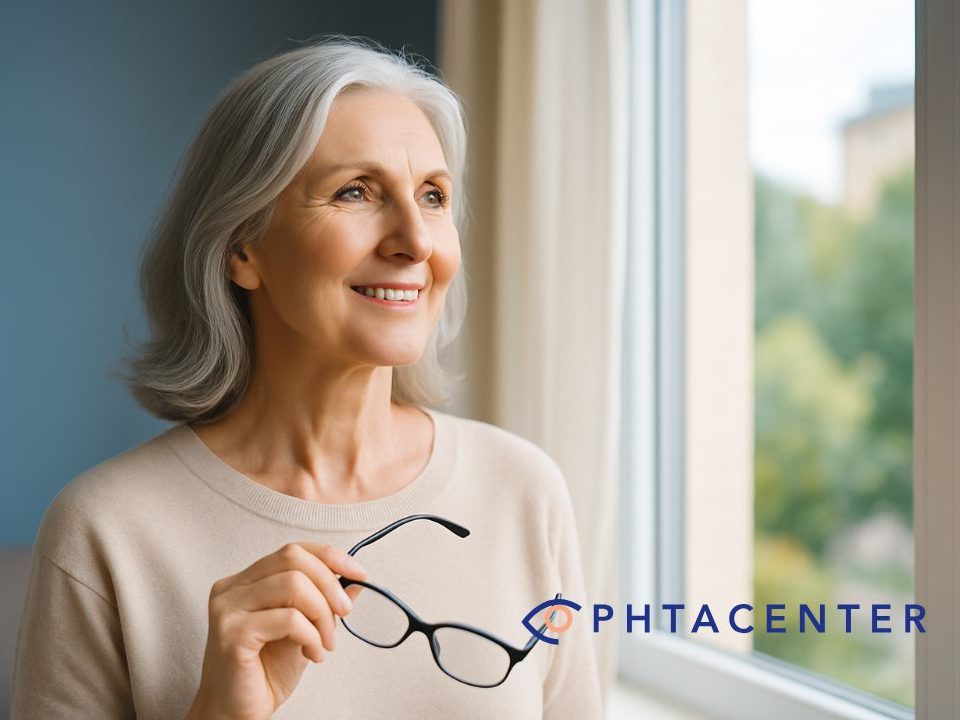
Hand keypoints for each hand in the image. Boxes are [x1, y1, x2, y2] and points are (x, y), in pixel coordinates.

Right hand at [186, 543, 367, 719]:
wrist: (237, 713)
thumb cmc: (265, 673)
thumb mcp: (305, 629)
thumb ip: (324, 602)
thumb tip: (356, 581)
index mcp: (246, 581)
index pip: (293, 550)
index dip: (330, 556)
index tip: (359, 573)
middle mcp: (232, 589)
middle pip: (293, 559)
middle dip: (329, 584)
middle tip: (344, 613)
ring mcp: (228, 608)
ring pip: (293, 584)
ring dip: (322, 614)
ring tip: (326, 642)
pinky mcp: (232, 633)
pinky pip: (289, 619)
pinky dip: (311, 635)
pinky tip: (313, 653)